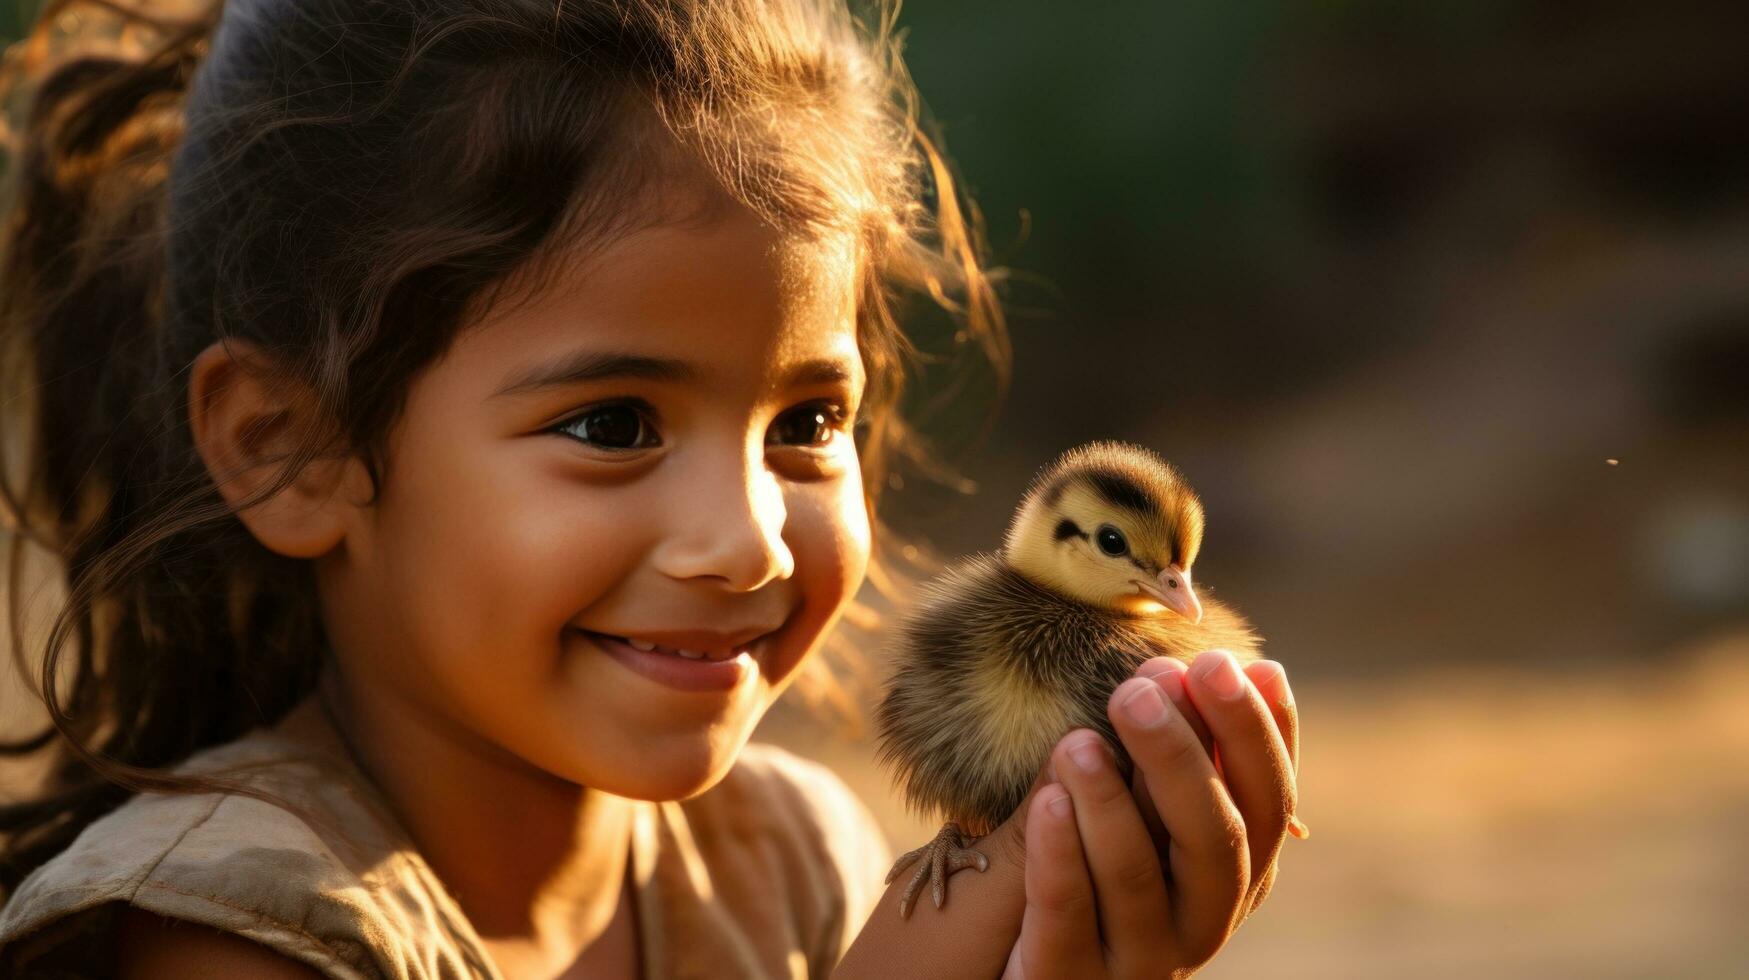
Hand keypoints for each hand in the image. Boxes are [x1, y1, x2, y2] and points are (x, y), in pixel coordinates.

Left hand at [1003, 652, 1300, 977]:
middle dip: (1184, 755)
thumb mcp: (1141, 812)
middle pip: (1219, 838)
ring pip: (1137, 878)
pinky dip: (1061, 854)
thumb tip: (1194, 662)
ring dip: (1111, 800)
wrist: (1032, 964)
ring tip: (1076, 740)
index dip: (1259, 730)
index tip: (1229, 661)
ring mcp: (1140, 956)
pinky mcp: (1069, 976)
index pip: (1271, 799)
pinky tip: (1048, 799)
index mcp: (1236, 868)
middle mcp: (1203, 917)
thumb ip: (1168, 758)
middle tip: (1145, 684)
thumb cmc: (1097, 872)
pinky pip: (1068, 915)